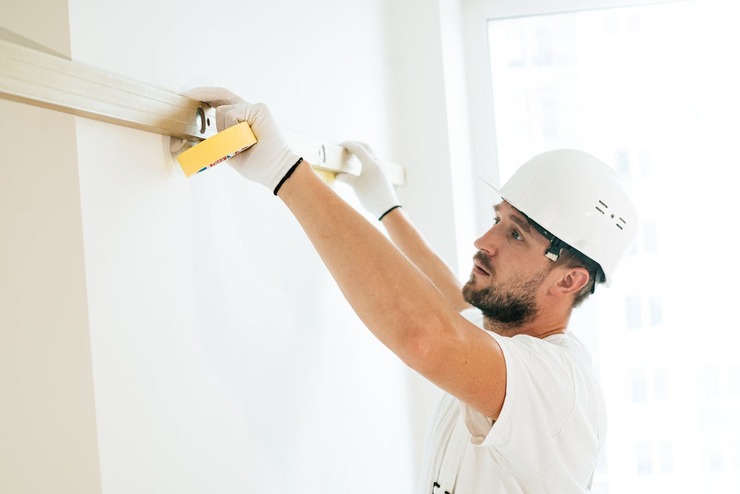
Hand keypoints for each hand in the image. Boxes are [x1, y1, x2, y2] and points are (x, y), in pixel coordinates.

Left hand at [185, 87, 301, 193]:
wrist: (276, 171)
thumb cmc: (257, 165)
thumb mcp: (230, 152)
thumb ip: (218, 141)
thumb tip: (198, 137)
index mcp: (242, 119)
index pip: (222, 101)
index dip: (206, 95)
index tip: (189, 95)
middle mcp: (249, 110)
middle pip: (220, 97)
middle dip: (202, 94)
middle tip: (185, 95)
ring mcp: (254, 108)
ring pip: (222, 111)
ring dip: (226, 133)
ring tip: (242, 145)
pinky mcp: (259, 108)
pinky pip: (232, 115)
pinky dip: (233, 131)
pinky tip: (246, 140)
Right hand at [339, 141, 400, 219]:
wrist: (387, 207)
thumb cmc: (371, 197)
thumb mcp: (356, 186)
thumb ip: (346, 178)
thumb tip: (337, 176)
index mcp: (370, 163)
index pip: (358, 148)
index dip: (347, 145)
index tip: (339, 146)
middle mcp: (377, 162)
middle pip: (365, 146)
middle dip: (354, 144)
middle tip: (344, 147)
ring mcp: (381, 167)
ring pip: (370, 152)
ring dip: (360, 150)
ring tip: (351, 154)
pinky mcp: (383, 172)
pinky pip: (373, 159)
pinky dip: (365, 157)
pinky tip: (359, 163)